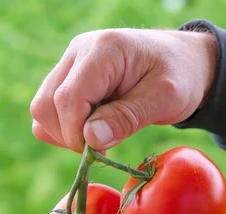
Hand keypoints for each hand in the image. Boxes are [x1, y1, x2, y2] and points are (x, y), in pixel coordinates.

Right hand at [30, 28, 217, 152]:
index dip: (76, 134)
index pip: (68, 98)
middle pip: (45, 104)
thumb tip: (90, 138)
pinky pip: (48, 109)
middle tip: (102, 146)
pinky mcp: (68, 76)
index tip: (101, 151)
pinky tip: (91, 129)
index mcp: (104, 50)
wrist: (184, 61)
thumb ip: (127, 117)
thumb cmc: (181, 76)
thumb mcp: (165, 99)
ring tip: (99, 137)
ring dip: (63, 133)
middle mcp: (78, 51)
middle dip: (69, 135)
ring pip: (42, 108)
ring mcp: (70, 62)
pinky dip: (62, 127)